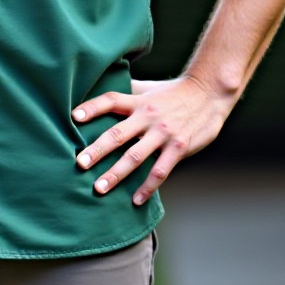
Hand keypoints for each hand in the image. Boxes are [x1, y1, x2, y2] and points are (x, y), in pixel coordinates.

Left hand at [72, 73, 234, 205]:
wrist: (210, 93)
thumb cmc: (175, 92)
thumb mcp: (150, 89)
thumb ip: (128, 92)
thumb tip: (105, 84)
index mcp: (139, 102)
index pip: (111, 101)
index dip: (92, 108)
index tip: (74, 117)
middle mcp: (148, 117)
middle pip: (117, 134)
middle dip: (97, 150)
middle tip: (79, 164)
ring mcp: (163, 134)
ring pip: (135, 157)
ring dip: (116, 174)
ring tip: (99, 188)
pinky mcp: (179, 147)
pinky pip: (160, 171)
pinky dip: (147, 187)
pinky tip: (135, 200)